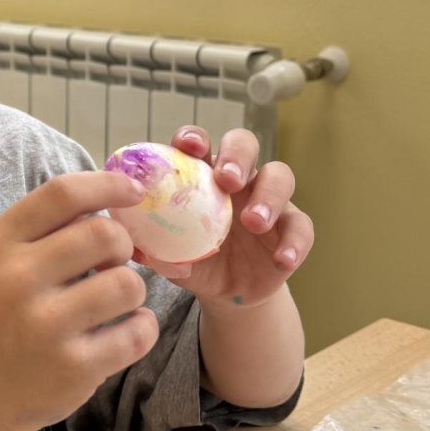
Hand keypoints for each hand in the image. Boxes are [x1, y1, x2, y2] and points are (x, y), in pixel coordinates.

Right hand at [0, 169, 158, 430]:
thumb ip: (45, 229)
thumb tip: (113, 195)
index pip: (61, 193)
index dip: (107, 184)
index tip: (133, 190)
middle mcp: (17, 280)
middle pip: (104, 234)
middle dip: (122, 245)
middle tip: (112, 262)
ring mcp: (45, 327)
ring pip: (128, 283)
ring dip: (132, 290)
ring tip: (114, 303)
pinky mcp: (73, 368)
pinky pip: (138, 332)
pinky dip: (141, 328)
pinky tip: (123, 332)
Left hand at [134, 127, 313, 309]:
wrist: (224, 293)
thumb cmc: (191, 258)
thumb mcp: (168, 255)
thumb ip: (150, 247)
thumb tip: (128, 246)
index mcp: (201, 175)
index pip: (198, 143)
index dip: (193, 138)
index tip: (186, 146)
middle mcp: (237, 179)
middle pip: (244, 144)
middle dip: (236, 155)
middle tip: (227, 179)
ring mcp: (268, 200)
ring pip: (280, 177)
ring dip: (268, 196)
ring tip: (253, 222)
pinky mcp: (290, 229)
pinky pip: (301, 227)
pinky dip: (294, 243)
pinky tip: (282, 260)